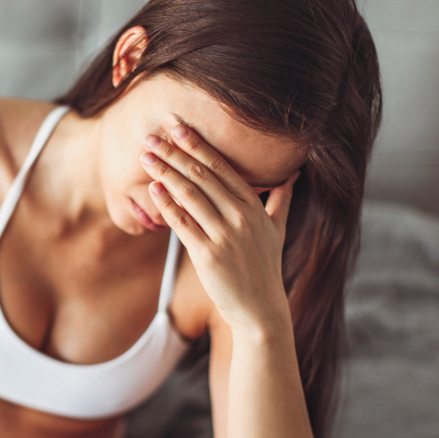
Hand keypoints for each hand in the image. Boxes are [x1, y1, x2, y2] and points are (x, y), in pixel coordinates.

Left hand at [140, 125, 297, 334]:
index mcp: (254, 207)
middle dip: (175, 154)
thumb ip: (280, 201)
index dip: (199, 146)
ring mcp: (225, 235)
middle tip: (153, 137)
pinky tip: (153, 189)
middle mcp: (240, 217)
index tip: (179, 128)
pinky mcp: (208, 255)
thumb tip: (292, 176)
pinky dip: (167, 204)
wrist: (260, 309)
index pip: (222, 168)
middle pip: (202, 176)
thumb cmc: (264, 268)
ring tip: (147, 157)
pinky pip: (183, 224)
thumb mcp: (276, 231)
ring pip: (190, 196)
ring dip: (166, 173)